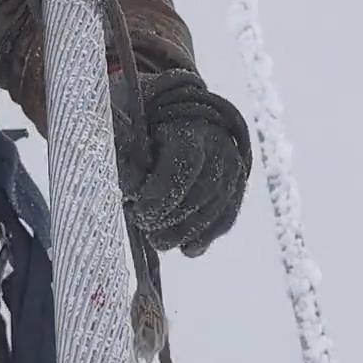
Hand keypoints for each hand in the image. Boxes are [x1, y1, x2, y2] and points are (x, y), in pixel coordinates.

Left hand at [112, 69, 251, 257]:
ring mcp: (233, 168)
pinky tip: (187, 249)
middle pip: (200, 192)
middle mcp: (219, 147)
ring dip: (184, 232)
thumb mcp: (132, 123)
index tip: (137, 210)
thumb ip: (127, 150)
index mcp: (191, 126)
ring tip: (157, 240)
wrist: (187, 114)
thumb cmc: (150, 119)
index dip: (160, 193)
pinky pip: (225, 218)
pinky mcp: (237, 188)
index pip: (185, 163)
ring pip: (214, 210)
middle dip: (169, 218)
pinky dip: (205, 237)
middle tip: (143, 226)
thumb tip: (126, 188)